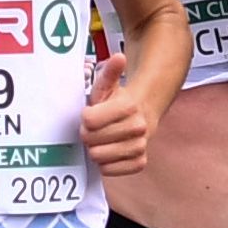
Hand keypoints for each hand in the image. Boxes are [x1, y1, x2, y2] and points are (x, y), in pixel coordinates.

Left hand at [80, 53, 148, 175]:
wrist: (143, 115)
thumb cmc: (118, 101)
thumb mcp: (108, 85)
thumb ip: (110, 72)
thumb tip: (119, 57)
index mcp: (128, 106)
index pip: (89, 120)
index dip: (84, 118)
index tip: (89, 115)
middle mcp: (138, 127)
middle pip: (91, 140)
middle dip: (88, 134)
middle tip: (94, 129)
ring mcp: (139, 146)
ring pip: (99, 156)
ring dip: (95, 149)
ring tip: (101, 140)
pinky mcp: (139, 162)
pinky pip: (109, 170)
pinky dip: (105, 163)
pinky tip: (109, 151)